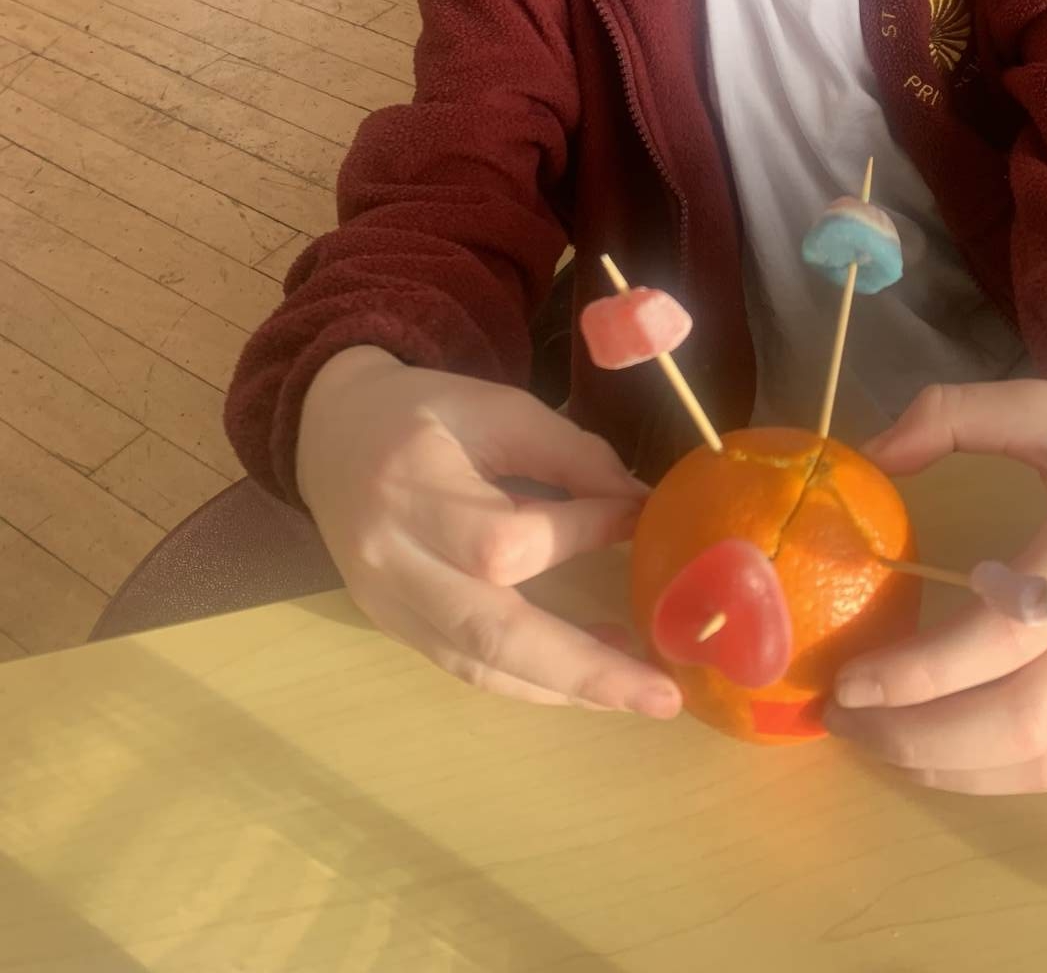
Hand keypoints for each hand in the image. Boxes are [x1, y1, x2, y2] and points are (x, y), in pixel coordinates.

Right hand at [295, 345, 682, 715]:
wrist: (329, 434)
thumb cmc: (422, 412)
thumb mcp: (496, 406)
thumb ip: (569, 453)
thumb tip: (641, 503)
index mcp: (411, 485)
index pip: (503, 538)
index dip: (581, 533)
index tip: (640, 516)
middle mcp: (392, 559)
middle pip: (489, 632)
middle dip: (584, 670)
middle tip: (662, 694)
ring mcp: (388, 604)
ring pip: (479, 666)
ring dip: (565, 689)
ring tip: (639, 688)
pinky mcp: (393, 627)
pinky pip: (466, 668)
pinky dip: (529, 682)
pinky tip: (584, 680)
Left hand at [826, 380, 1046, 794]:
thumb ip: (955, 415)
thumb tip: (871, 455)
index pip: (1001, 640)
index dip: (919, 674)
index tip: (848, 676)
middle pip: (1017, 727)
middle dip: (916, 737)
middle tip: (841, 716)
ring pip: (1039, 763)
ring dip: (947, 767)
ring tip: (874, 736)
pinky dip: (988, 770)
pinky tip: (933, 740)